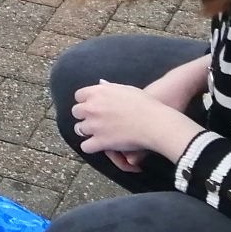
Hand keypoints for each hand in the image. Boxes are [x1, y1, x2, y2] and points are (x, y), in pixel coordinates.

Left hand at [72, 81, 201, 166]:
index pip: (79, 95)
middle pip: (76, 112)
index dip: (85, 101)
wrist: (154, 122)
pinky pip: (86, 146)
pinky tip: (98, 146)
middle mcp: (91, 107)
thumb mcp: (125, 89)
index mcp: (97, 92)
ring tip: (96, 133)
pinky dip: (91, 147)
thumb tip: (100, 84)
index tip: (92, 106)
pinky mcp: (100, 142)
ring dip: (86, 131)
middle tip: (94, 120)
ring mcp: (94, 125)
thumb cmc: (145, 103)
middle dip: (84, 116)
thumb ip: (109, 88)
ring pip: (79, 129)